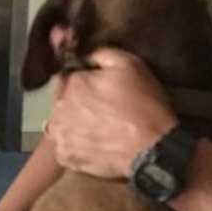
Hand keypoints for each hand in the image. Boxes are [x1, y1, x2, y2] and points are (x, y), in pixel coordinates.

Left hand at [45, 47, 177, 178]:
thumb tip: (84, 54)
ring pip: (62, 122)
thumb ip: (100, 53)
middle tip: (102, 108)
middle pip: (62, 100)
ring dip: (74, 122)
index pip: (68, 76)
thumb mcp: (129, 64)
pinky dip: (76, 143)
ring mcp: (61, 136)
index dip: (85, 80)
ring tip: (99, 126)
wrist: (153, 148)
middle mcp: (58, 109)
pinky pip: (65, 145)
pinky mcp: (67, 157)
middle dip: (77, 100)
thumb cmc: (143, 104)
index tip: (100, 88)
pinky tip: (95, 142)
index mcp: (71, 84)